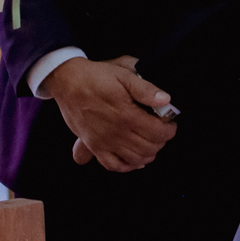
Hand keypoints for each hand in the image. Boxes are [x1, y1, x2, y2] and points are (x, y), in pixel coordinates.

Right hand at [46, 57, 176, 173]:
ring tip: (153, 144)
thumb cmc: (96, 76)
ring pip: (134, 159)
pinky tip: (134, 160)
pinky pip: (113, 165)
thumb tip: (166, 99)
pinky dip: (127, 166)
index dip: (169, 130)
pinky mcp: (93, 146)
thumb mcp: (123, 74)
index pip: (157, 132)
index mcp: (126, 115)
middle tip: (163, 132)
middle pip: (148, 148)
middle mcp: (116, 133)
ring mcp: (104, 142)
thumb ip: (145, 89)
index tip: (171, 124)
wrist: (68, 82)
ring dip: (148, 155)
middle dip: (161, 142)